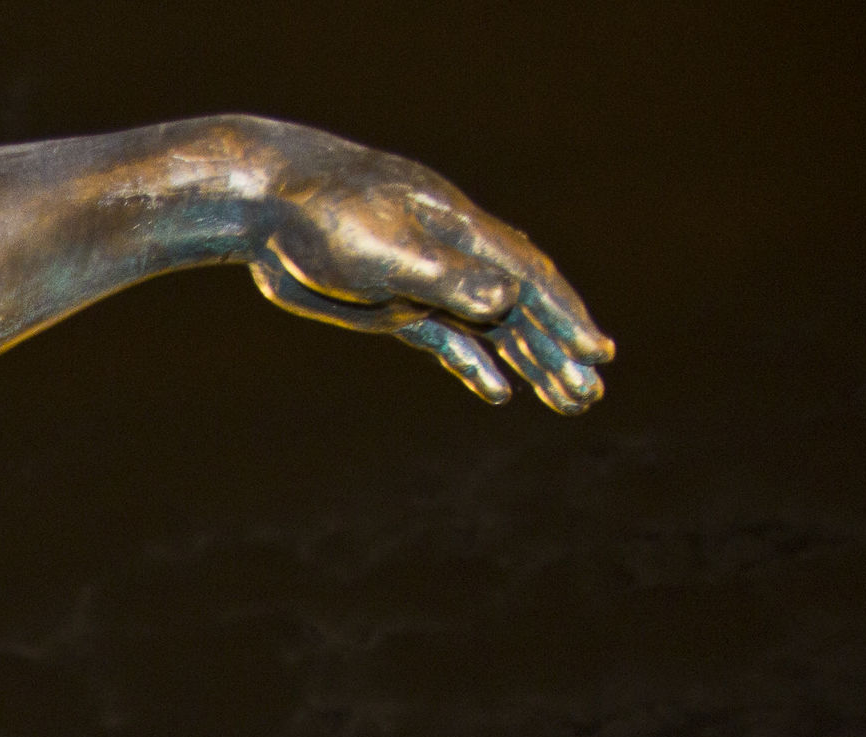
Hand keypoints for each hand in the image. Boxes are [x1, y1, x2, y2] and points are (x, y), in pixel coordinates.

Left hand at [240, 123, 612, 413]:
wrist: (268, 205)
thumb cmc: (326, 217)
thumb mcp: (388, 251)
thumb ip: (446, 277)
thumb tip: (507, 301)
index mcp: (463, 234)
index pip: (529, 280)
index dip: (566, 317)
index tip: (597, 354)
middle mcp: (455, 258)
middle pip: (520, 310)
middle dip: (558, 351)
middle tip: (592, 395)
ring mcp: (426, 283)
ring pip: (491, 330)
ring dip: (529, 364)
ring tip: (566, 401)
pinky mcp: (395, 305)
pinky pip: (447, 340)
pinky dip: (474, 364)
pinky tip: (500, 393)